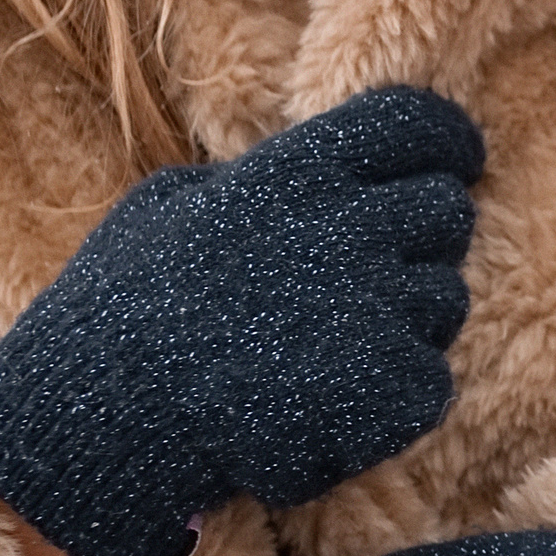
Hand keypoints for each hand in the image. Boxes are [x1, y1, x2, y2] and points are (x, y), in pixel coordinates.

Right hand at [0, 86, 483, 555]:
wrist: (101, 431)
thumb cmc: (118, 316)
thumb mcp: (162, 209)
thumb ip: (245, 181)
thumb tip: (292, 170)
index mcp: (295, 174)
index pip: (415, 125)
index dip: (445, 141)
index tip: (455, 160)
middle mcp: (348, 229)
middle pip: (445, 212)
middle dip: (422, 241)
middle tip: (367, 280)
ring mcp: (376, 309)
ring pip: (446, 298)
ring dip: (407, 322)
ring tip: (328, 353)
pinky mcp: (393, 388)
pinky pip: (435, 379)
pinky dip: (398, 398)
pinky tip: (334, 407)